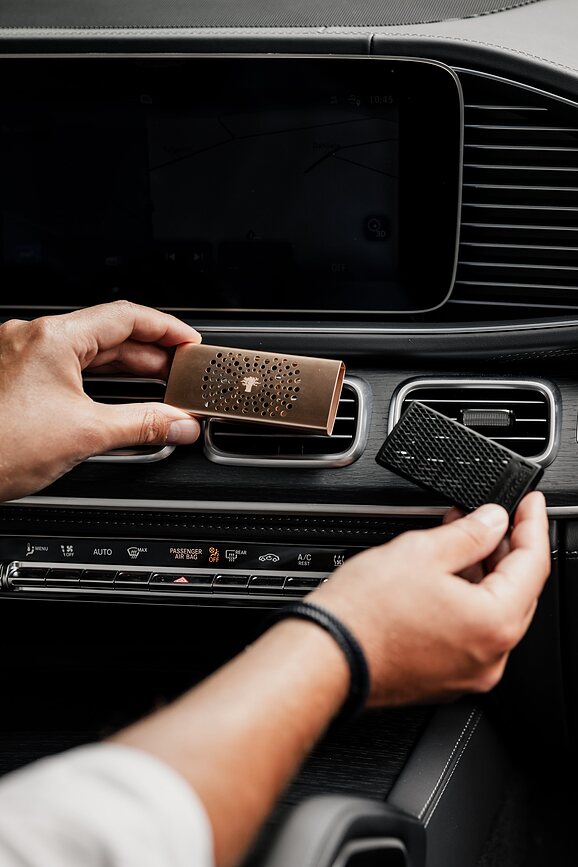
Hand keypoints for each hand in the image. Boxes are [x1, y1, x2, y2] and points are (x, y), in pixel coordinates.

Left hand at [0, 301, 201, 500]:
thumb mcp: (85, 434)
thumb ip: (142, 425)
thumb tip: (178, 424)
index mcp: (52, 338)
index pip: (125, 316)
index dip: (166, 328)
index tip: (189, 342)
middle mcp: (31, 339)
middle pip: (106, 333)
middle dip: (148, 353)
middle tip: (179, 372)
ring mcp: (18, 357)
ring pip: (84, 353)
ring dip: (123, 368)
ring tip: (156, 385)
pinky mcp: (12, 379)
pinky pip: (64, 370)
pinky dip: (95, 382)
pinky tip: (114, 398)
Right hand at [310, 492, 549, 705]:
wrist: (326, 655)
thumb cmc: (363, 613)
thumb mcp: (422, 551)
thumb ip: (470, 533)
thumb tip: (493, 521)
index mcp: (494, 623)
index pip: (534, 565)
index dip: (533, 525)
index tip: (531, 503)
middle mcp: (490, 656)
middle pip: (518, 592)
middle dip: (507, 549)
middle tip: (493, 516)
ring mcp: (467, 672)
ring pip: (493, 613)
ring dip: (484, 573)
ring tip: (459, 539)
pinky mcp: (444, 678)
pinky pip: (470, 633)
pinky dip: (466, 601)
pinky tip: (445, 576)